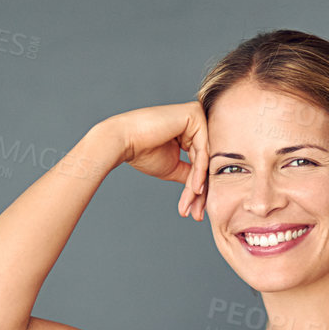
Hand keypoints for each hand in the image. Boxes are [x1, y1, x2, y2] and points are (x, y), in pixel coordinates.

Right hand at [100, 101, 210, 220]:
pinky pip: (202, 151)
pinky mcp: (194, 114)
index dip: (197, 188)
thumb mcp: (173, 167)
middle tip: (197, 214)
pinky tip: (195, 190)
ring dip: (199, 187)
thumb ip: (191, 173)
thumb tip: (204, 188)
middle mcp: (195, 120)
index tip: (195, 211)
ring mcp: (196, 115)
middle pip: (205, 161)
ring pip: (205, 159)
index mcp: (190, 129)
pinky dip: (199, 173)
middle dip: (201, 192)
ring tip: (193, 206)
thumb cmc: (142, 152)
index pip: (201, 162)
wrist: (123, 141)